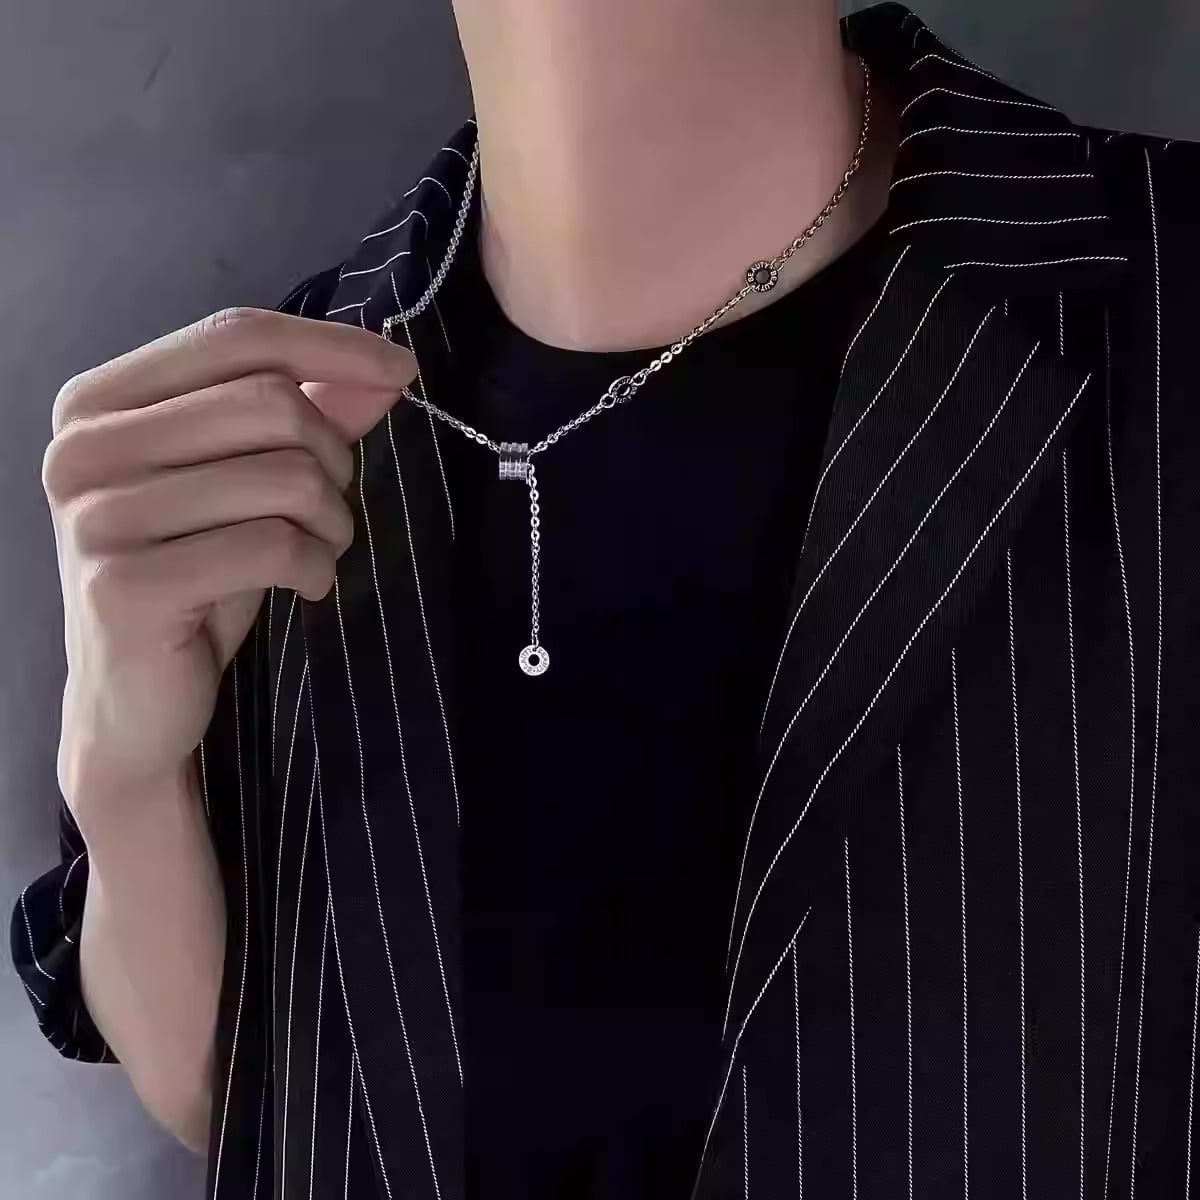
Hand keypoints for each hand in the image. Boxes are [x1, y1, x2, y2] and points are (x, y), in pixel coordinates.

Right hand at [43, 305, 416, 822]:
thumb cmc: (194, 581)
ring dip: (332, 521)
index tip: (401, 370)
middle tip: (332, 512)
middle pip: (272, 403)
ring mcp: (97, 516)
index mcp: (99, 403)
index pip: (234, 336)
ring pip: (284, 476)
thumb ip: (308, 419)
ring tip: (318, 552)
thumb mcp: (248, 488)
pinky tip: (305, 587)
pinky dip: (315, 567)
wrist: (134, 703)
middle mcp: (82, 447)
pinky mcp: (126, 585)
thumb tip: (387, 372)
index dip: (331, 345)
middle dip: (334, 460)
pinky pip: (273, 545)